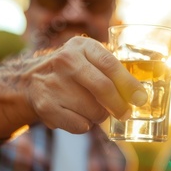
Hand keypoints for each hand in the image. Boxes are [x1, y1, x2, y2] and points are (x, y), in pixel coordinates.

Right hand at [25, 36, 147, 132]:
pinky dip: (84, 125)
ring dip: (99, 116)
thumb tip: (140, 95)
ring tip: (90, 108)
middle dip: (119, 105)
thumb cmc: (72, 70)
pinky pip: (79, 125)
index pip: (110, 64)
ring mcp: (53, 83)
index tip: (140, 98)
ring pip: (94, 111)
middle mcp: (65, 60)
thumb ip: (112, 69)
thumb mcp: (88, 57)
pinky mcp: (45, 106)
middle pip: (103, 88)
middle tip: (125, 113)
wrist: (29, 79)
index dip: (129, 84)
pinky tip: (76, 114)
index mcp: (82, 46)